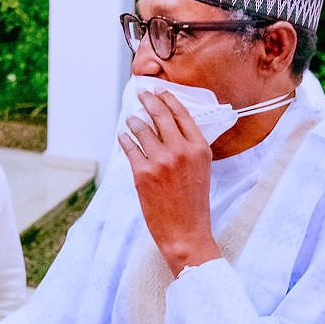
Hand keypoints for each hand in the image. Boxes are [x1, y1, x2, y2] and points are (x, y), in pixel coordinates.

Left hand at [118, 90, 220, 275]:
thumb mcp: (202, 170)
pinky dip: (124, 140)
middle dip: (148, 101)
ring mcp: (161, 161)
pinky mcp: (142, 173)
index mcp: (200, 148)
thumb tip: (169, 128)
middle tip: (141, 95)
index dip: (168, 99)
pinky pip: (129, 148)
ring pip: (141, 129)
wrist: (185, 231)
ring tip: (129, 119)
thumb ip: (189, 147)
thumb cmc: (194, 203)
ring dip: (133, 121)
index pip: (182, 114)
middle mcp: (181, 150)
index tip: (159, 92)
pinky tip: (122, 137)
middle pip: (160, 116)